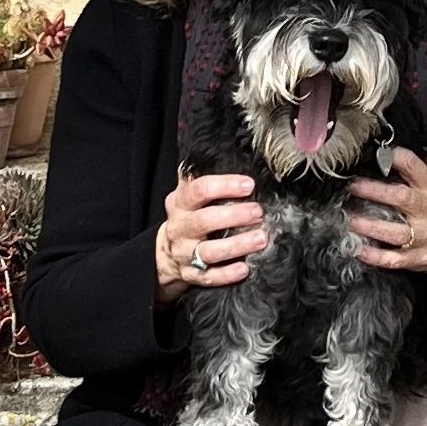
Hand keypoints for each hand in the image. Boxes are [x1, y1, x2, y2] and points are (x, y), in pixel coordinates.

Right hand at [155, 170, 265, 301]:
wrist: (165, 254)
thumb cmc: (188, 216)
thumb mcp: (187, 194)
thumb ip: (200, 174)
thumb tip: (221, 148)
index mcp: (180, 203)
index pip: (199, 190)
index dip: (225, 186)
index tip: (249, 185)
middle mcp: (181, 228)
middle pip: (205, 220)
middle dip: (234, 215)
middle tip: (259, 212)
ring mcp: (185, 253)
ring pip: (209, 251)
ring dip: (236, 245)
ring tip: (261, 238)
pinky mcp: (192, 275)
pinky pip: (209, 276)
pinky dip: (227, 274)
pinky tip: (245, 269)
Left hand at [346, 148, 426, 295]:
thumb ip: (412, 168)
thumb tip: (385, 144)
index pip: (414, 166)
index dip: (396, 158)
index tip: (377, 153)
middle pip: (402, 198)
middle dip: (375, 191)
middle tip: (352, 186)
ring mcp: (424, 236)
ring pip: (396, 232)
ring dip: (371, 226)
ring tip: (350, 220)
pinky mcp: (417, 257)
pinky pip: (394, 259)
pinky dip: (376, 257)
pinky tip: (358, 250)